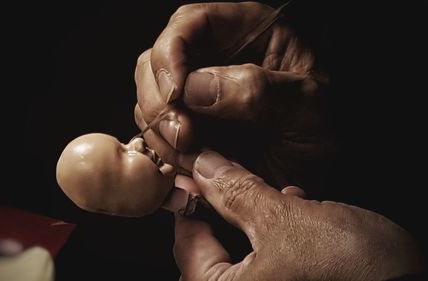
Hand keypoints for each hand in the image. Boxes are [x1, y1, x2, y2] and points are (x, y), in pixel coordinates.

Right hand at [134, 2, 331, 188]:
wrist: (320, 172)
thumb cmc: (326, 130)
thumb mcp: (309, 107)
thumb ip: (259, 92)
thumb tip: (196, 87)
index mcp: (248, 33)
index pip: (192, 23)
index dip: (171, 53)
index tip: (175, 92)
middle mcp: (215, 59)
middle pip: (157, 61)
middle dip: (160, 100)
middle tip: (183, 135)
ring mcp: (198, 95)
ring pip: (151, 98)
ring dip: (161, 130)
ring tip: (193, 154)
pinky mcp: (190, 125)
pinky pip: (158, 131)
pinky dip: (165, 150)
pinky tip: (190, 163)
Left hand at [173, 151, 421, 280]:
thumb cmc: (351, 274)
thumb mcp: (286, 221)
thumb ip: (237, 193)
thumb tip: (205, 168)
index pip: (186, 239)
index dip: (192, 197)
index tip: (198, 168)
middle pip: (213, 242)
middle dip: (228, 205)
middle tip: (236, 173)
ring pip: (244, 245)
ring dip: (257, 214)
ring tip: (277, 194)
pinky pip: (269, 255)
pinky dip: (279, 231)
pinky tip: (300, 211)